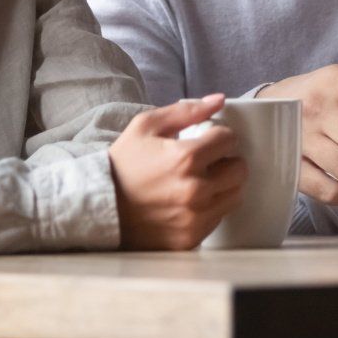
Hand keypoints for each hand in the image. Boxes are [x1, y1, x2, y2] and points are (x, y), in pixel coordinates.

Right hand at [109, 94, 247, 249]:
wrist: (98, 208)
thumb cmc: (122, 164)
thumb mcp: (146, 126)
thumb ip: (186, 110)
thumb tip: (220, 100)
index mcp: (186, 158)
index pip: (229, 139)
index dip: (218, 136)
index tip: (206, 140)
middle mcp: (196, 190)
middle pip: (240, 169)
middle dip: (226, 160)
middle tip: (208, 161)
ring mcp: (195, 217)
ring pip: (235, 194)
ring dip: (224, 184)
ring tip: (202, 180)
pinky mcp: (191, 237)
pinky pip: (219, 217)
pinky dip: (211, 206)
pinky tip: (191, 201)